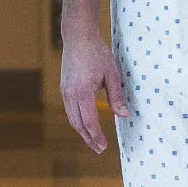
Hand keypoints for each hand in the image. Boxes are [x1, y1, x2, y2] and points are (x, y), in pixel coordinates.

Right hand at [60, 34, 130, 152]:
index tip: (104, 147)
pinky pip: (70, 109)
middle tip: (99, 149)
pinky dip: (77, 120)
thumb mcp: (112, 74)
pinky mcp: (64, 88)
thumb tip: (124, 115)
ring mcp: (65, 91)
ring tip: (92, 139)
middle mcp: (70, 94)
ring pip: (72, 118)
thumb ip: (116, 96)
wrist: (78, 37)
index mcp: (83, 92)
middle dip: (88, 138)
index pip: (89, 122)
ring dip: (82, 131)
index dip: (97, 136)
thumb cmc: (97, 53)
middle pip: (78, 124)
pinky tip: (85, 123)